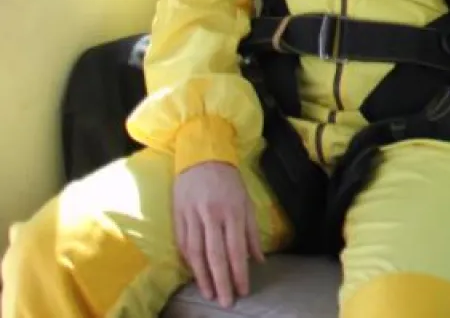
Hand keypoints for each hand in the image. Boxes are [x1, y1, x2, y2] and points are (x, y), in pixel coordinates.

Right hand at [173, 161, 263, 306]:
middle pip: (216, 255)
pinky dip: (190, 261)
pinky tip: (195, 274)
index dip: (239, 272)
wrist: (202, 158)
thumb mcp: (247, 203)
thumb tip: (258, 260)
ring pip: (197, 253)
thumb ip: (252, 233)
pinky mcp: (178, 217)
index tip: (243, 290)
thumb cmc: (229, 182)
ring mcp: (193, 217)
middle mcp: (212, 216)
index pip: (236, 249)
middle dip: (222, 281)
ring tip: (209, 293)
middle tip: (226, 301)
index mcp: (232, 212)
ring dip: (203, 276)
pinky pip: (183, 244)